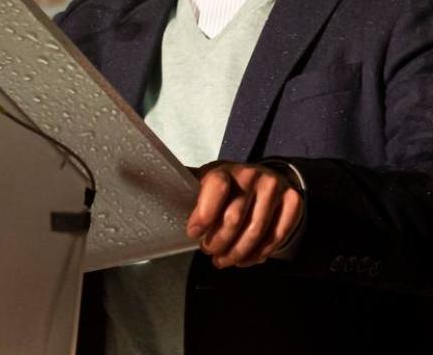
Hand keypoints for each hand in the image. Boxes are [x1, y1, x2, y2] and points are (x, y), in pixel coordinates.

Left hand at [186, 161, 302, 268]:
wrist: (268, 179)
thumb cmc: (228, 185)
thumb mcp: (206, 180)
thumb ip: (184, 185)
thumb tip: (139, 179)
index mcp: (225, 169)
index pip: (215, 188)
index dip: (203, 215)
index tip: (193, 234)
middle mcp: (251, 175)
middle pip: (234, 218)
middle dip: (218, 242)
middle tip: (209, 252)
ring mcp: (275, 187)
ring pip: (255, 231)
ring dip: (237, 253)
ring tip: (224, 261)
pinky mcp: (293, 201)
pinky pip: (276, 235)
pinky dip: (259, 253)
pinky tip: (247, 259)